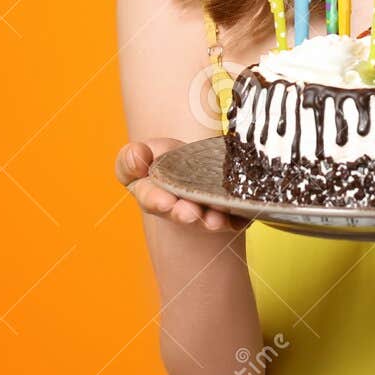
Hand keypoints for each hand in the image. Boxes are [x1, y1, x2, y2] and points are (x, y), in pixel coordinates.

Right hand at [116, 138, 250, 232]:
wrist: (193, 159)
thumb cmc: (160, 160)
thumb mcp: (141, 154)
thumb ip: (131, 158)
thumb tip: (136, 156)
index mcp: (153, 197)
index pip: (152, 200)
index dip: (157, 201)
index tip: (164, 201)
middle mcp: (179, 209)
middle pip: (182, 215)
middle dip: (186, 214)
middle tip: (190, 212)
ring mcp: (205, 212)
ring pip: (209, 220)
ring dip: (213, 221)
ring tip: (215, 219)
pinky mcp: (229, 212)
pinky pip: (236, 218)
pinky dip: (240, 218)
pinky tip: (244, 217)